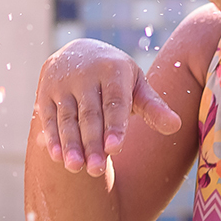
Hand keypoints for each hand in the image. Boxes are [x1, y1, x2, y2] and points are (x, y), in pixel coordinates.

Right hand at [35, 39, 179, 176]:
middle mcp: (85, 74)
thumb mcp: (136, 85)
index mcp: (113, 70)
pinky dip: (52, 137)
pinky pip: (48, 117)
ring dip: (70, 143)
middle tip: (96, 169)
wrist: (78, 51)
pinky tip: (57, 157)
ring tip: (75, 167)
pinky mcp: (45, 92)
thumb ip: (153, 106)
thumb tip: (176, 126)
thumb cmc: (116, 77)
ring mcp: (62, 83)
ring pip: (67, 117)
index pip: (115, 102)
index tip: (114, 149)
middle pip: (89, 113)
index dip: (115, 126)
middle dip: (92, 142)